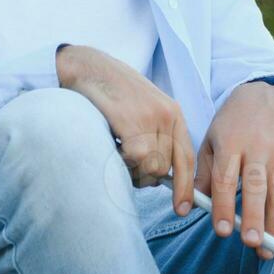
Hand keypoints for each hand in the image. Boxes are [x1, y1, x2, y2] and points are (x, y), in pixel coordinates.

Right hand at [56, 44, 194, 216]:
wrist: (87, 65)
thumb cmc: (111, 90)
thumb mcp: (143, 109)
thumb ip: (155, 136)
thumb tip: (159, 175)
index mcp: (173, 112)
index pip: (186, 158)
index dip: (186, 186)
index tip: (182, 208)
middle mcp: (167, 114)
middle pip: (165, 168)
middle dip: (145, 177)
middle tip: (125, 164)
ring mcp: (150, 116)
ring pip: (150, 166)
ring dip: (130, 168)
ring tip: (116, 150)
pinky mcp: (131, 119)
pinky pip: (133, 157)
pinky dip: (119, 159)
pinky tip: (110, 143)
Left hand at [196, 81, 273, 259]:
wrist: (265, 95)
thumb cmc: (232, 124)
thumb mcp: (211, 141)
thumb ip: (203, 174)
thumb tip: (191, 205)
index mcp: (231, 143)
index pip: (225, 179)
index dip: (223, 206)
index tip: (222, 230)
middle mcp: (257, 147)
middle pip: (255, 187)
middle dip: (253, 216)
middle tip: (250, 242)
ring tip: (267, 248)